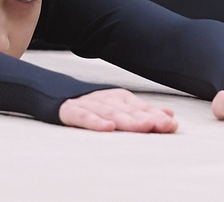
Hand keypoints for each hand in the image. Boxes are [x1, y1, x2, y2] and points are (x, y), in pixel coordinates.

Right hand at [59, 88, 177, 132]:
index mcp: (117, 98)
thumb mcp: (118, 107)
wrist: (52, 94)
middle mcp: (104, 98)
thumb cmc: (92, 106)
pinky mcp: (69, 111)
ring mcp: (87, 104)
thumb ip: (142, 111)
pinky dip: (95, 122)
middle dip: (145, 117)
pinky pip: (83, 117)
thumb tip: (170, 114)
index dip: (155, 115)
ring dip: (127, 120)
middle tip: (161, 125)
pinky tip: (107, 128)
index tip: (171, 124)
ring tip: (142, 127)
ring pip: (109, 112)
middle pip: (127, 110)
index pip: (139, 106)